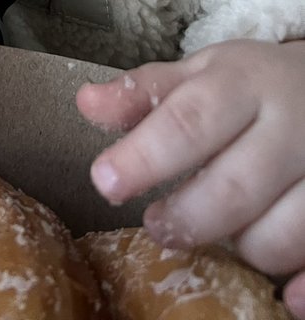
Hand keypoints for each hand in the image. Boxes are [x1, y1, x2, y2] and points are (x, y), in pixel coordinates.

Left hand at [76, 39, 304, 317]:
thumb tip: (86, 103)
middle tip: (156, 226)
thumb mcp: (201, 74)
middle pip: (235, 187)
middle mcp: (290, 126)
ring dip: (241, 246)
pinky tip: (286, 299)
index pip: (189, 122)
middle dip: (187, 218)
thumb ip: (145, 92)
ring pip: (282, 233)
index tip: (104, 182)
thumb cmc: (252, 86)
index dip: (144, 158)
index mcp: (243, 83)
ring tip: (220, 229)